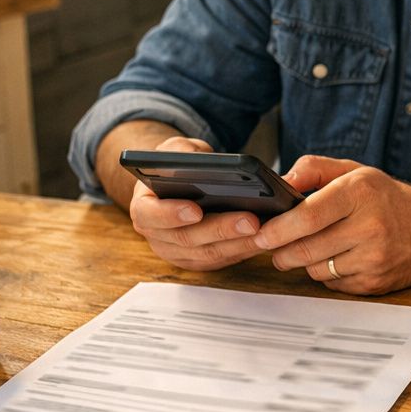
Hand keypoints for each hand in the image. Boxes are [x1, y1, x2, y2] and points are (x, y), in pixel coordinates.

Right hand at [127, 136, 272, 270]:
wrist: (179, 185)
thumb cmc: (177, 166)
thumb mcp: (175, 150)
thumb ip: (182, 154)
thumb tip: (201, 162)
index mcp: (144, 208)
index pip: (150, 216)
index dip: (171, 215)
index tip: (195, 209)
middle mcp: (158, 236)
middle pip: (188, 238)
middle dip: (222, 230)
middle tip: (251, 220)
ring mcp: (178, 253)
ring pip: (210, 254)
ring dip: (240, 244)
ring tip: (266, 230)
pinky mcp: (200, 261)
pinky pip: (224, 260)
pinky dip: (246, 250)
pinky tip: (267, 238)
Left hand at [254, 154, 410, 295]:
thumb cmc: (388, 198)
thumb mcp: (355, 171)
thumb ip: (313, 169)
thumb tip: (280, 183)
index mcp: (361, 193)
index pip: (308, 217)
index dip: (278, 229)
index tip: (260, 234)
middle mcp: (370, 226)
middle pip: (307, 249)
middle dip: (281, 252)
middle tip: (272, 247)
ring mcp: (375, 259)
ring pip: (317, 270)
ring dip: (305, 262)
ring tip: (312, 247)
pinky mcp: (376, 283)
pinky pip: (334, 284)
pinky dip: (328, 273)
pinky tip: (338, 258)